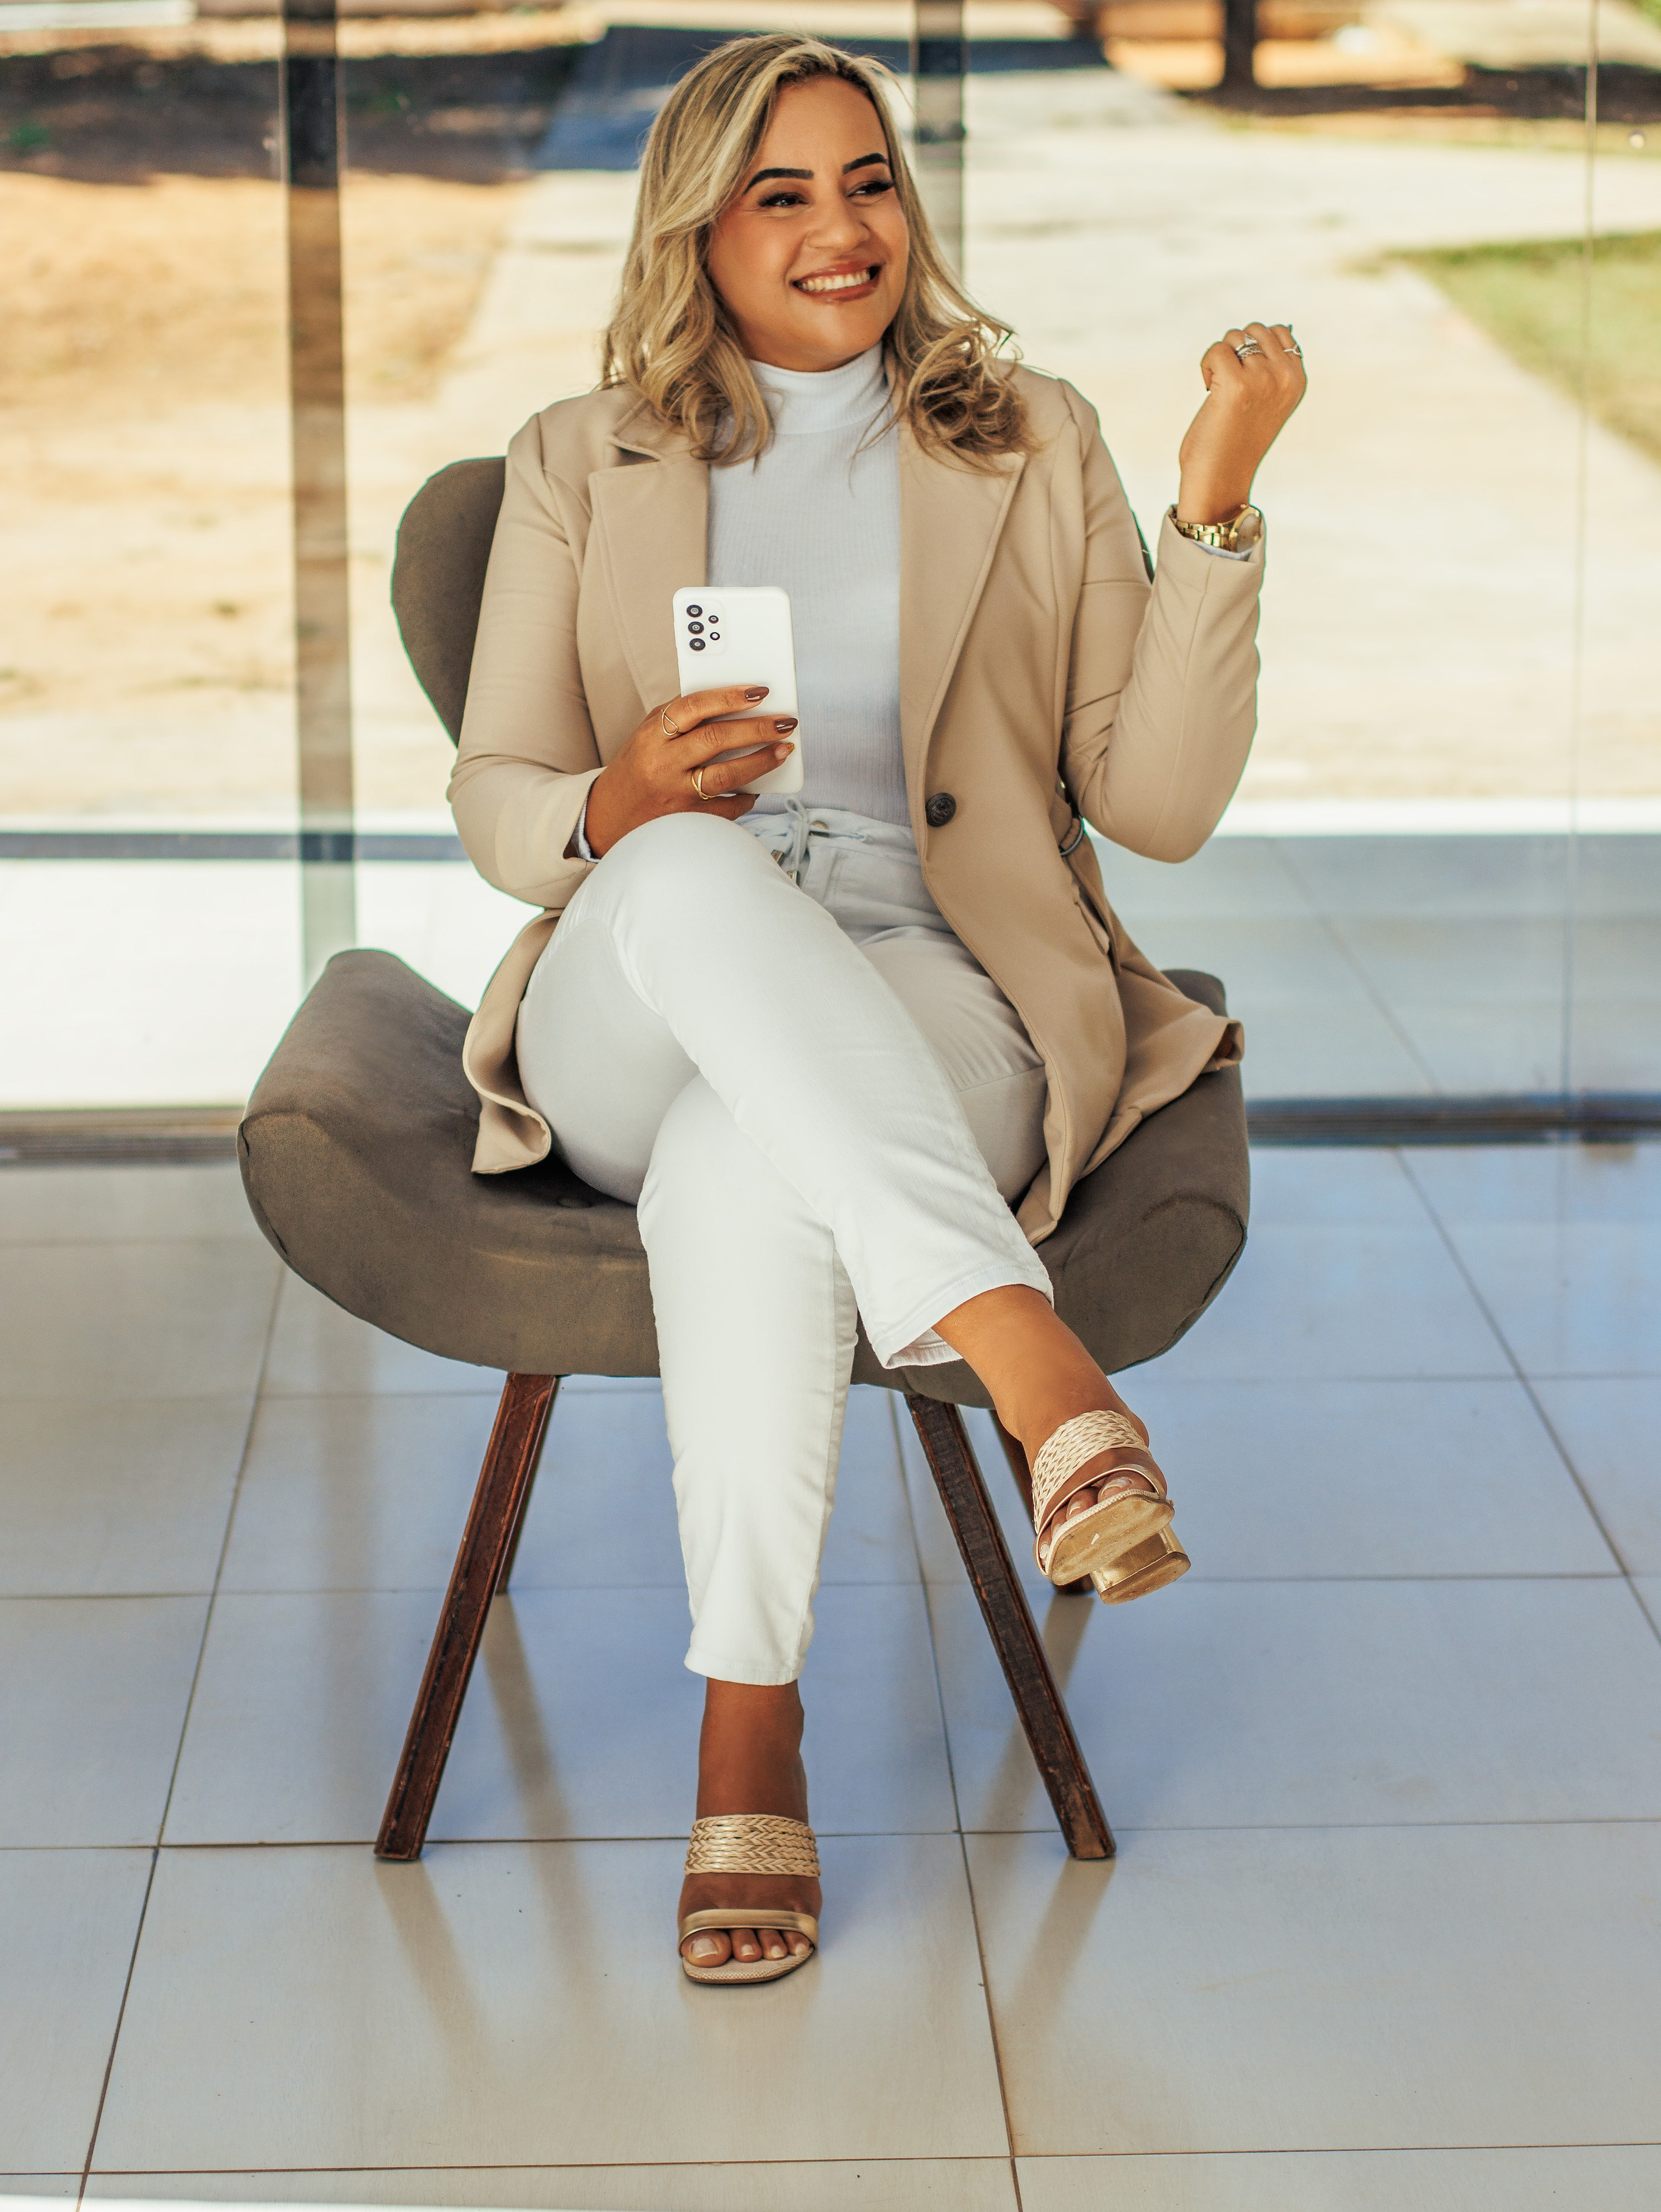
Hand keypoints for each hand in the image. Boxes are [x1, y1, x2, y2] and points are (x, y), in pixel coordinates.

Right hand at [582, 686, 796, 857]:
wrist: (608, 816)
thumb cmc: (637, 768)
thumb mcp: (648, 735)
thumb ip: (680, 717)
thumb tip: (731, 701)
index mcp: (652, 736)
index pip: (693, 707)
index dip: (729, 697)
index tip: (759, 692)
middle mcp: (662, 764)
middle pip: (716, 740)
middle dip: (757, 729)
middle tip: (786, 723)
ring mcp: (675, 795)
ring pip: (727, 776)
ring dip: (761, 762)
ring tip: (783, 751)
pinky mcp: (687, 821)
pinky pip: (727, 808)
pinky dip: (746, 797)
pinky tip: (757, 788)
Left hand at [1176, 322, 1305, 524]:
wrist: (1221, 479)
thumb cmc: (1237, 440)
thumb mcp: (1267, 399)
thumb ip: (1274, 368)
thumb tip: (1278, 328)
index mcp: (1298, 380)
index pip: (1280, 332)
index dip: (1253, 349)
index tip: (1246, 378)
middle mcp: (1286, 377)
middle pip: (1255, 330)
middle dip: (1235, 351)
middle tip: (1229, 385)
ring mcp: (1264, 379)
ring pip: (1234, 337)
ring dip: (1220, 359)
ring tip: (1219, 390)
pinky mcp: (1237, 384)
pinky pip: (1216, 350)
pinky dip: (1206, 366)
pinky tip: (1209, 390)